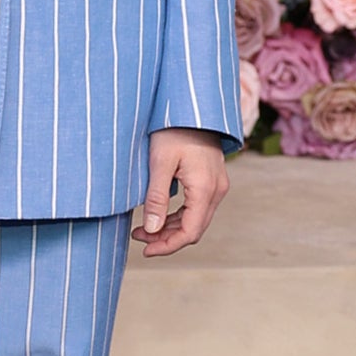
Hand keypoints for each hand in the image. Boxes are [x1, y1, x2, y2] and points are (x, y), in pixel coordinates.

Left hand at [130, 127, 227, 257]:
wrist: (192, 105)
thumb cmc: (174, 129)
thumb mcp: (160, 162)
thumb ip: (156, 197)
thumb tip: (152, 230)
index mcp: (206, 189)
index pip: (190, 232)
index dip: (167, 246)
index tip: (145, 250)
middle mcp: (217, 190)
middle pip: (194, 229)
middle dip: (166, 238)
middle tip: (138, 237)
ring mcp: (217, 185)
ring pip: (195, 219)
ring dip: (170, 227)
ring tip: (144, 228)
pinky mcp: (211, 179)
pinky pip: (197, 207)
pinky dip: (178, 215)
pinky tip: (158, 214)